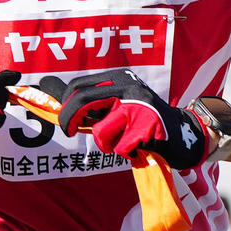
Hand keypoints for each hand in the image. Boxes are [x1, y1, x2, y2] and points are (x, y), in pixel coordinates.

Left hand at [47, 69, 206, 167]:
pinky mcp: (147, 126)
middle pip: (82, 100)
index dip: (65, 104)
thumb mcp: (117, 102)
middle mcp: (128, 87)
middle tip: (70, 132)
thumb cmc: (142, 120)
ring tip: (123, 141)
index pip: (78, 86)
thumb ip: (87, 100)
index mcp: (119, 78)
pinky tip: (139, 146)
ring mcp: (139, 106)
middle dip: (69, 120)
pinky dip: (126, 152)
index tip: (66, 120)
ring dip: (107, 144)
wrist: (184, 133)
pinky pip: (120, 147)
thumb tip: (47, 89)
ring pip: (101, 130)